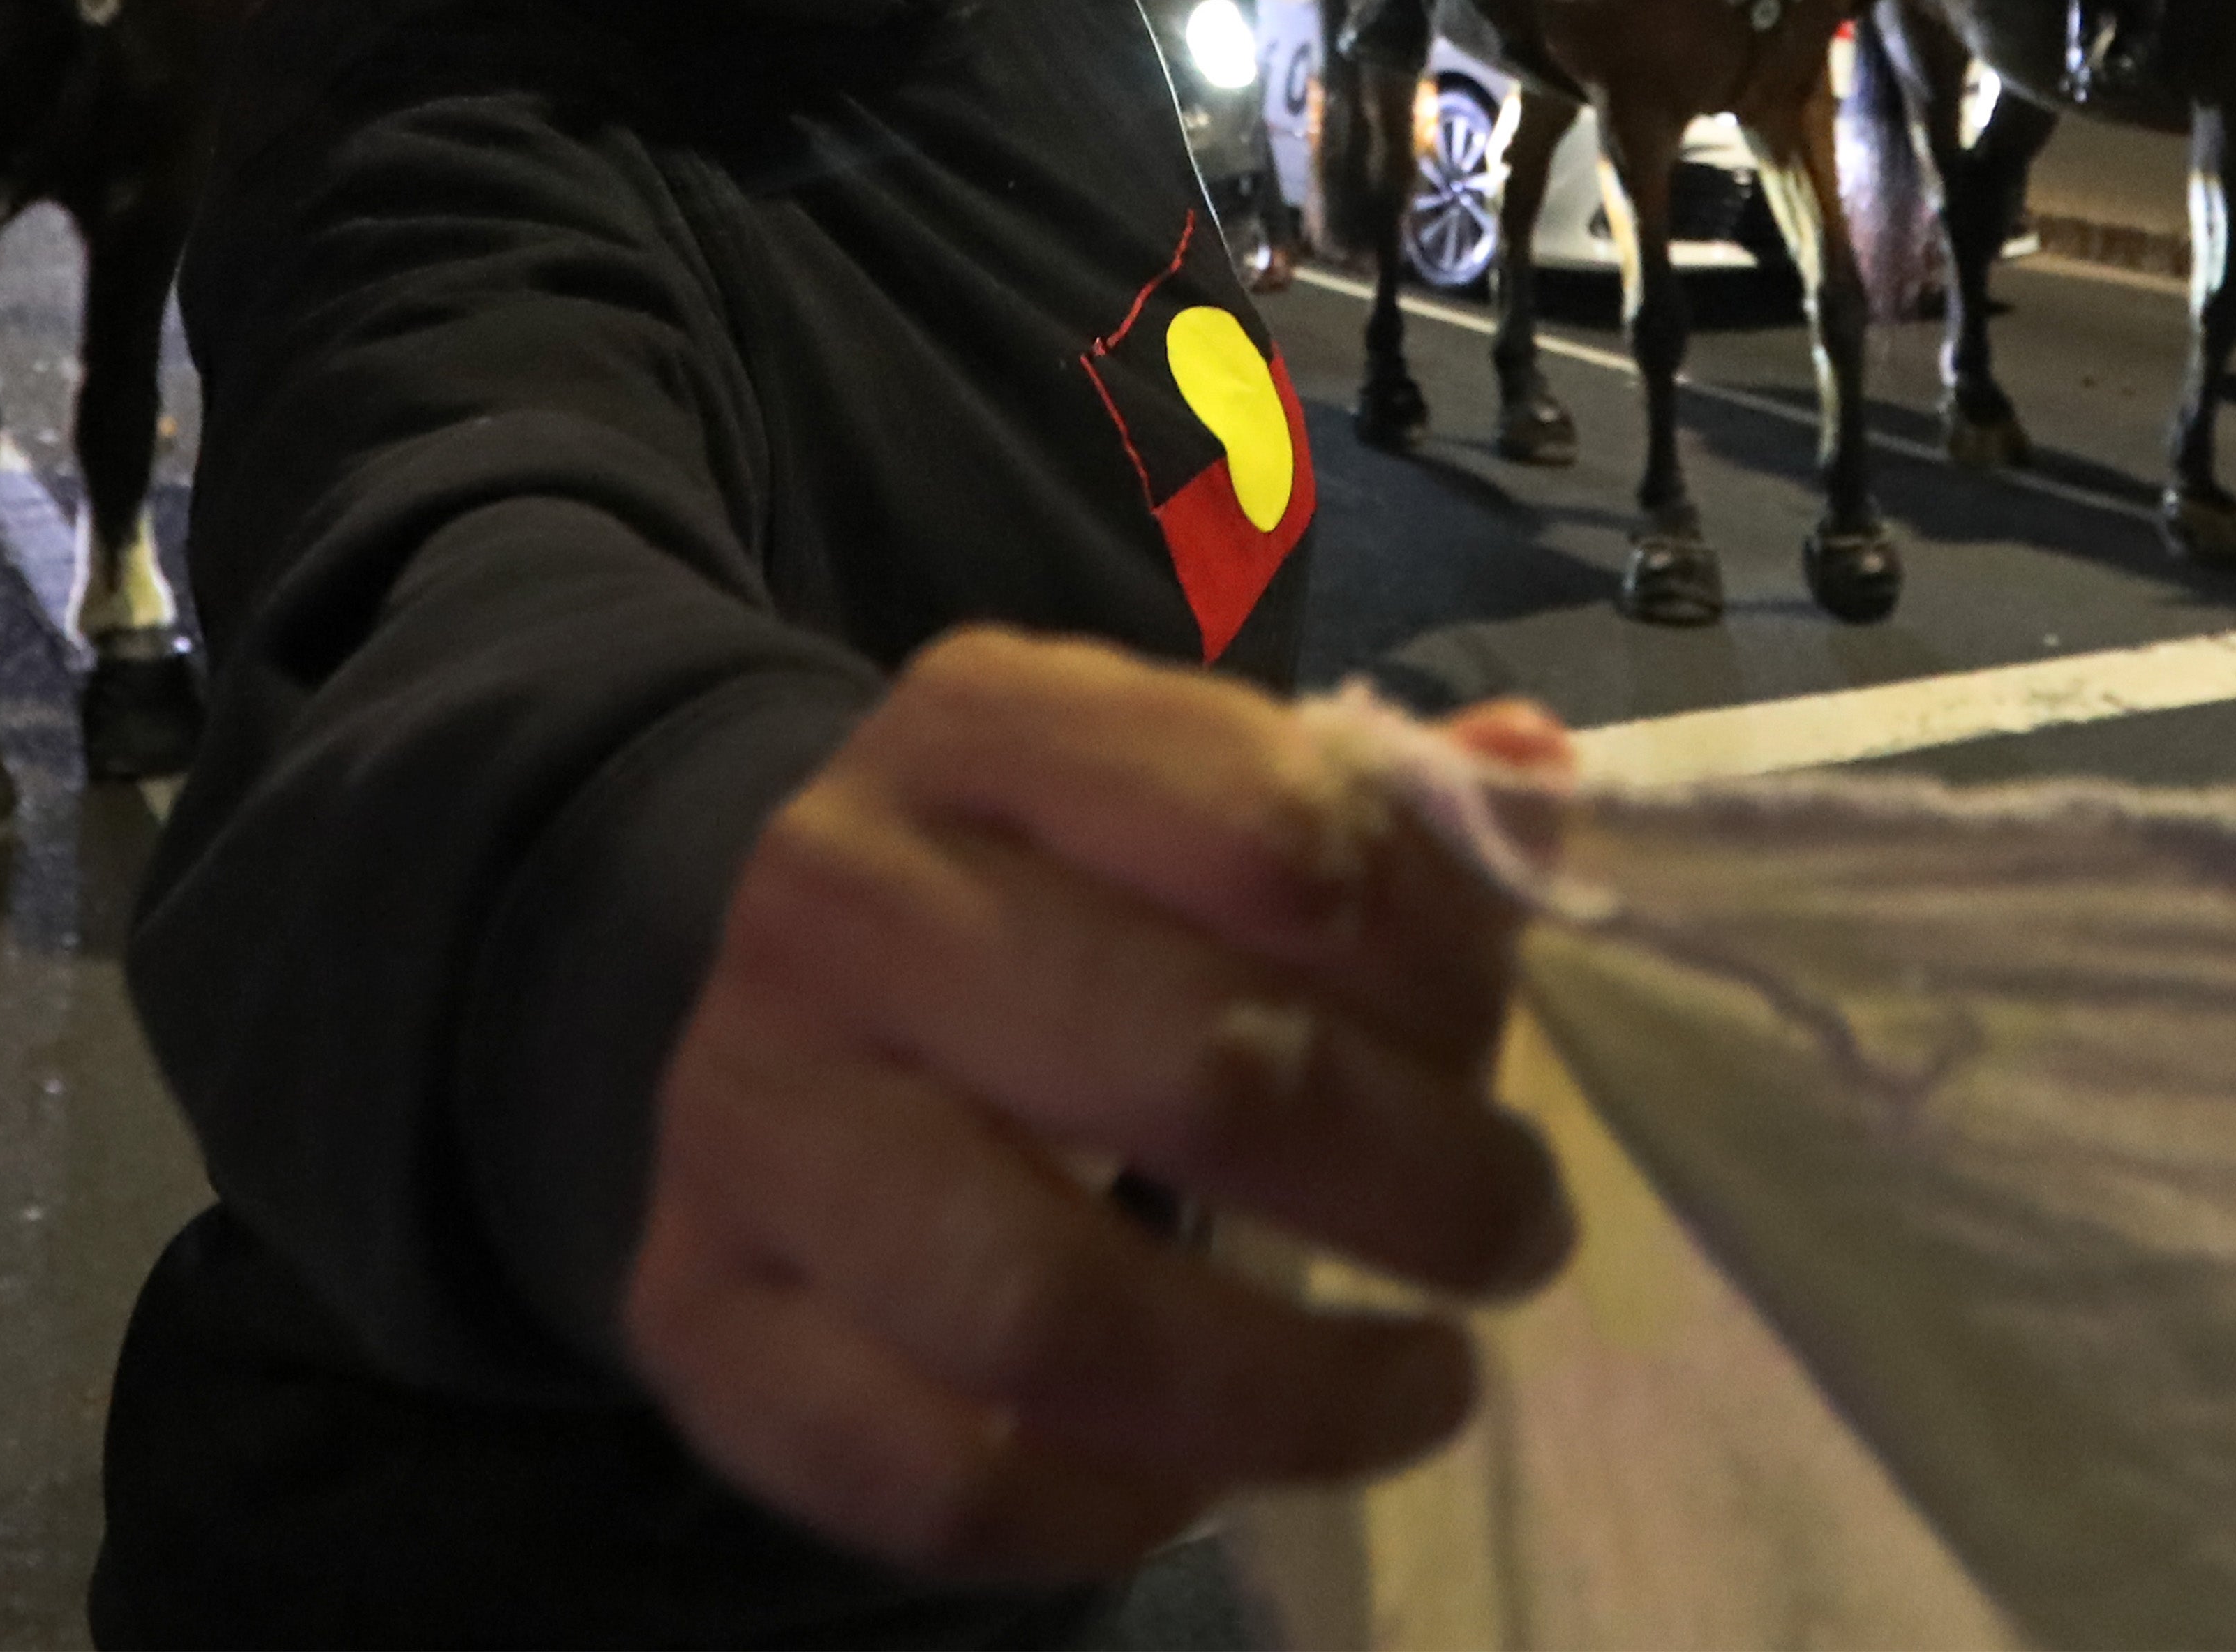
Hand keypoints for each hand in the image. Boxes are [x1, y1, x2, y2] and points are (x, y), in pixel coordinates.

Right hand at [622, 632, 1574, 1587]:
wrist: (781, 1017)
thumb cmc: (1062, 907)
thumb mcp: (1198, 802)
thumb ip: (1381, 814)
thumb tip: (1536, 786)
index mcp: (983, 725)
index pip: (1278, 832)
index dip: (1441, 965)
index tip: (1496, 1041)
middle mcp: (839, 894)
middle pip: (1197, 1071)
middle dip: (1422, 1183)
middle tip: (1518, 1233)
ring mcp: (745, 1109)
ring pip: (1048, 1310)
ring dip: (1290, 1389)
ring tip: (1420, 1384)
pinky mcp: (699, 1313)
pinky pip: (935, 1478)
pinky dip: (1111, 1510)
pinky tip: (1211, 1478)